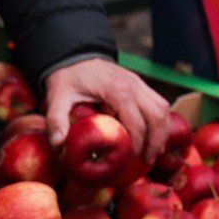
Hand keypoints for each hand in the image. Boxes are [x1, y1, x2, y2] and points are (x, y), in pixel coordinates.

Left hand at [44, 58, 173, 161]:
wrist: (75, 58)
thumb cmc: (68, 80)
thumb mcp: (57, 98)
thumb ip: (56, 119)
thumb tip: (59, 144)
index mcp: (116, 89)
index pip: (136, 120)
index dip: (137, 142)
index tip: (131, 159)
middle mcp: (133, 84)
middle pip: (156, 115)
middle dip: (156, 140)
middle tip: (147, 161)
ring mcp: (139, 83)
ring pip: (162, 108)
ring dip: (162, 131)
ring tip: (153, 152)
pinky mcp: (140, 85)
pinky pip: (159, 103)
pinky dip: (160, 121)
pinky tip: (153, 136)